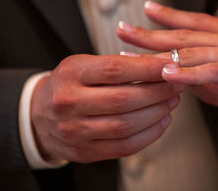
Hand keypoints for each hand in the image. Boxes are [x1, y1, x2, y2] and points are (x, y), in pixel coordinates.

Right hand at [30, 54, 184, 162]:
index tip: (170, 65)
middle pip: (123, 99)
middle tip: (177, 85)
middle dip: (158, 92)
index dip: (147, 68)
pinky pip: (124, 147)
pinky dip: (149, 134)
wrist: (40, 113)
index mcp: (70, 74)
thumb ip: (118, 65)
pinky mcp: (84, 152)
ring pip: (126, 125)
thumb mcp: (85, 65)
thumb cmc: (71, 84)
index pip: (115, 70)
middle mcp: (68, 103)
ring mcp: (74, 131)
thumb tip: (161, 65)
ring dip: (157, 113)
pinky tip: (162, 121)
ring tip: (172, 101)